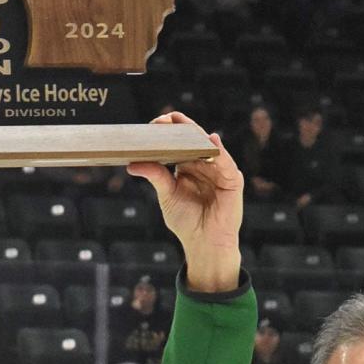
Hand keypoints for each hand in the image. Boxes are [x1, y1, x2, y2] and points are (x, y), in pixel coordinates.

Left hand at [127, 111, 241, 292]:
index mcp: (188, 166)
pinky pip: (225, 162)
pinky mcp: (232, 180)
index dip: (169, 132)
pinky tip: (211, 140)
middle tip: (166, 119)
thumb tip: (132, 164)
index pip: (179, 143)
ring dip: (197, 134)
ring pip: (208, 146)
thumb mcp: (167, 195)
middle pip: (194, 140)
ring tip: (184, 125)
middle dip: (181, 128)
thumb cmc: (187, 222)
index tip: (154, 124)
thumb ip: (155, 176)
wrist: (204, 244)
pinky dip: (219, 151)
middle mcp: (204, 164)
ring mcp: (219, 171)